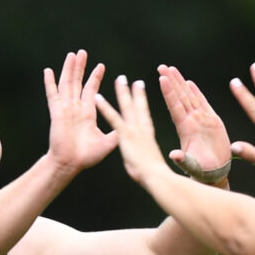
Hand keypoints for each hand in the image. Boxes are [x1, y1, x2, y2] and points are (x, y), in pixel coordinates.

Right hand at [43, 49, 117, 176]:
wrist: (69, 164)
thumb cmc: (86, 157)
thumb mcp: (107, 143)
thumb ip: (116, 133)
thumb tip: (128, 127)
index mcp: (87, 113)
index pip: (91, 90)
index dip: (95, 77)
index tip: (101, 65)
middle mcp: (75, 108)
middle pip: (77, 82)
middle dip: (81, 67)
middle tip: (83, 52)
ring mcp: (65, 109)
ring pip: (67, 84)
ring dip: (69, 69)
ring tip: (72, 55)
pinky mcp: (57, 113)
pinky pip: (53, 95)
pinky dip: (50, 83)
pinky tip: (48, 71)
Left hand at [92, 73, 172, 188]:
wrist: (156, 176)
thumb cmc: (154, 175)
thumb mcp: (149, 161)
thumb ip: (143, 155)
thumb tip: (142, 158)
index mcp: (148, 135)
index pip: (145, 114)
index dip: (143, 102)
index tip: (142, 92)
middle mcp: (142, 128)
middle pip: (138, 106)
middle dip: (135, 92)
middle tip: (133, 80)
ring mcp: (134, 130)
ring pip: (127, 106)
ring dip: (122, 92)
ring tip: (119, 79)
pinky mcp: (125, 135)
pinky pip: (113, 118)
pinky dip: (105, 107)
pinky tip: (97, 97)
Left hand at [157, 64, 231, 184]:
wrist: (214, 174)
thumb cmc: (202, 172)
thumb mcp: (190, 165)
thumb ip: (183, 160)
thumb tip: (174, 156)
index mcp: (185, 129)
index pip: (175, 106)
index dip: (169, 91)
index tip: (161, 78)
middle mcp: (191, 121)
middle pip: (180, 97)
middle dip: (171, 81)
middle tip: (161, 66)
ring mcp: (201, 120)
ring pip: (189, 97)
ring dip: (181, 83)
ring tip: (172, 69)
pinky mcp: (212, 121)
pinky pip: (202, 103)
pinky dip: (196, 93)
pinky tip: (190, 83)